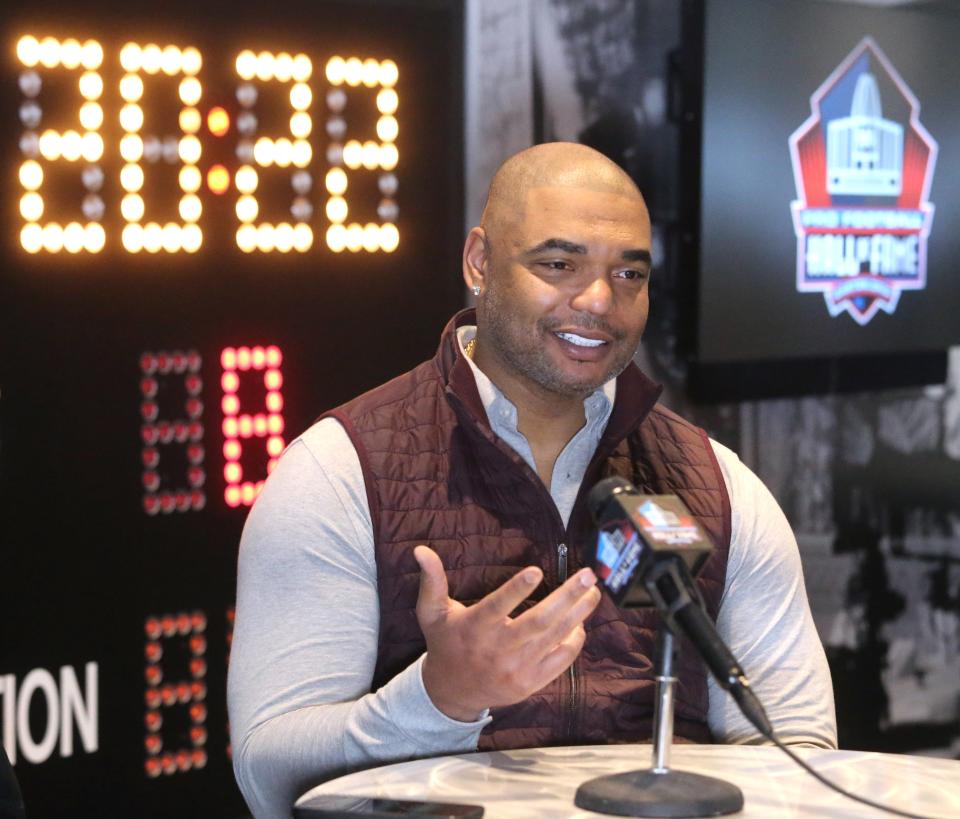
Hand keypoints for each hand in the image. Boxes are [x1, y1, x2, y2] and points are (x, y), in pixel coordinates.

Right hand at [413, 544, 600, 721]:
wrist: (452, 692)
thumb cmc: (445, 643)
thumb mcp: (431, 612)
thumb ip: (432, 580)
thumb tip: (421, 550)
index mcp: (475, 628)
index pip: (498, 607)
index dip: (517, 590)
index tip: (536, 571)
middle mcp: (498, 649)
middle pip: (538, 622)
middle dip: (566, 598)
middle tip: (587, 576)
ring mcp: (517, 669)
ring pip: (554, 639)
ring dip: (577, 614)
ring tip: (593, 592)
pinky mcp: (530, 683)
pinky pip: (559, 661)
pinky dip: (573, 642)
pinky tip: (581, 622)